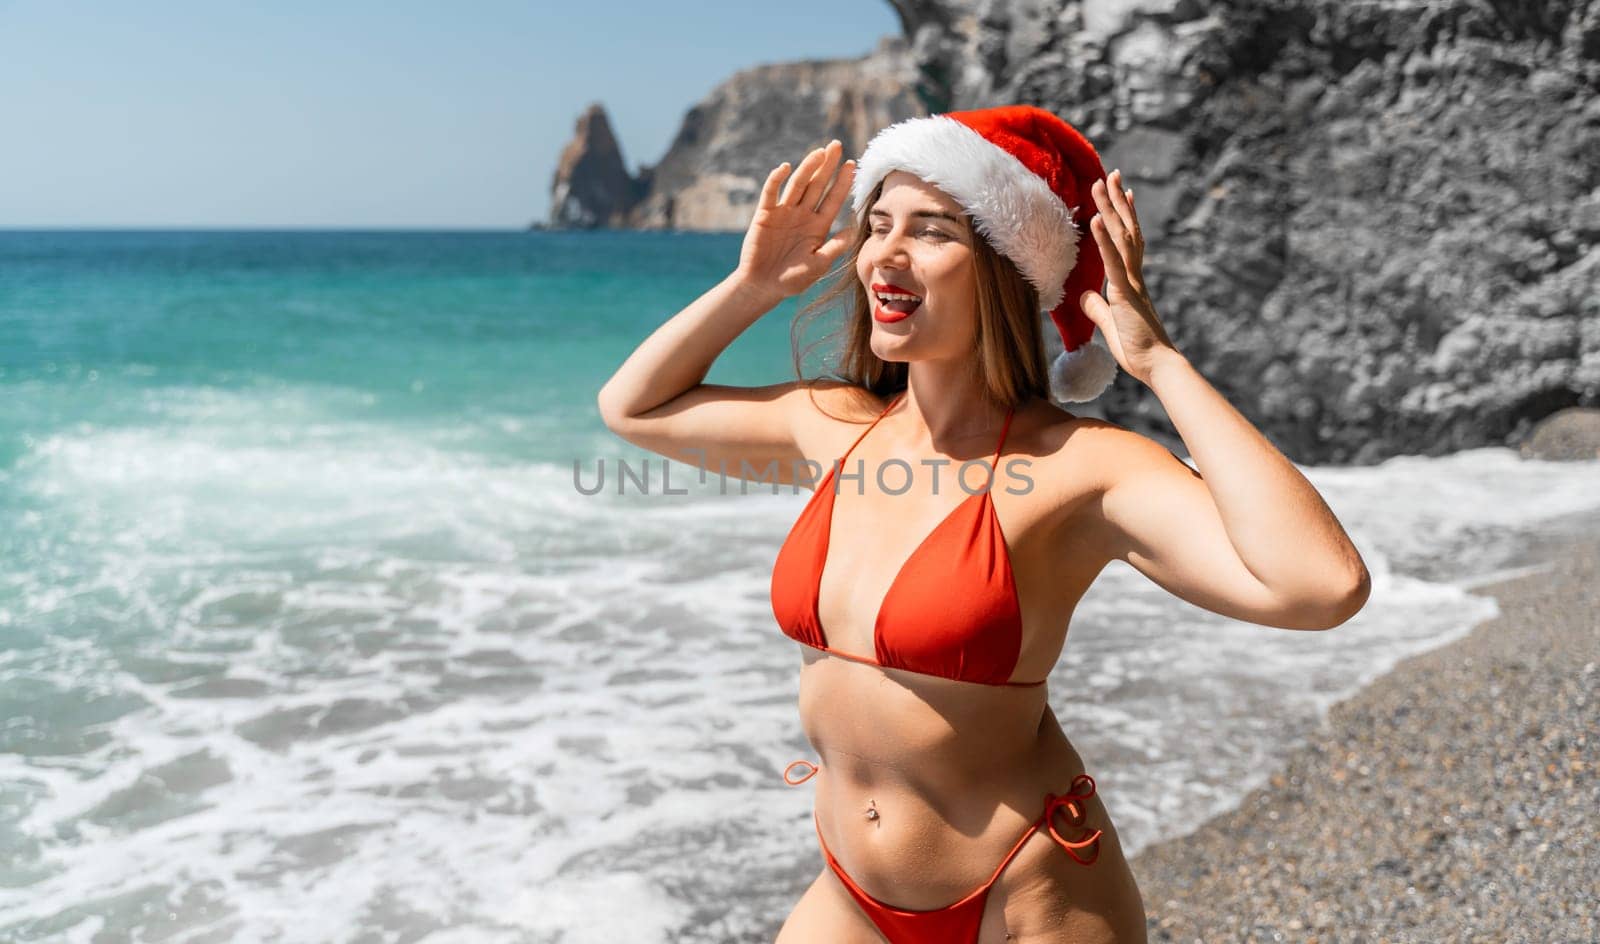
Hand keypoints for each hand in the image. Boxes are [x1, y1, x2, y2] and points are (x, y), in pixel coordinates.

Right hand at [734, 140, 856, 301]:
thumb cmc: (792, 279)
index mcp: (818, 226)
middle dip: (827, 166)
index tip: (852, 165)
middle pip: (817, 185)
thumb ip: (834, 248)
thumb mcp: (818, 265)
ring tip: (819, 152)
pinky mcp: (765, 214)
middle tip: (836, 145)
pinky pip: (771, 193)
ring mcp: (784, 213)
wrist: (763, 286)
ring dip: (807, 167)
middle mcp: (802, 215)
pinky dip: (776, 180)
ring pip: (797, 185)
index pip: (833, 199)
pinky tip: (785, 168)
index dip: (842, 182)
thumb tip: (853, 231)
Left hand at [1082, 169, 1178, 385]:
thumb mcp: (1109, 325)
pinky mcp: (1125, 293)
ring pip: (1121, 237)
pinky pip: (1113, 262)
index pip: (1127, 242)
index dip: (1124, 217)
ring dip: (1110, 208)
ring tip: (1102, 181)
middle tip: (1111, 173)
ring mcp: (1130, 282)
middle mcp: (1133, 276)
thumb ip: (1097, 308)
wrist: (1156, 366)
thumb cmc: (1138, 350)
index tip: (1122, 194)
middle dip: (1117, 201)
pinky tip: (1096, 219)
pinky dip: (1104, 240)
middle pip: (1125, 230)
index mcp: (1130, 282)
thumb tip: (1083, 296)